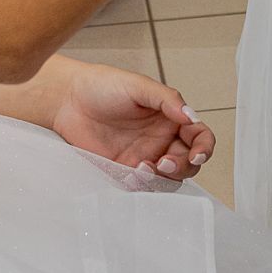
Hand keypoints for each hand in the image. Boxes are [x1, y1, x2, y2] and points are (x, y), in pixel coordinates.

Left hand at [50, 61, 214, 179]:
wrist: (68, 100)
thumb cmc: (103, 86)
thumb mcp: (139, 86)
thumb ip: (168, 100)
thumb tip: (191, 116)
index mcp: (170, 118)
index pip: (199, 136)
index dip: (204, 148)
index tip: (196, 154)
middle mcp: (160, 140)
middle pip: (188, 163)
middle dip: (182, 167)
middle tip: (164, 162)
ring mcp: (143, 157)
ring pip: (168, 179)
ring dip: (164, 178)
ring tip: (145, 168)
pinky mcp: (123, 171)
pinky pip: (142, 186)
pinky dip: (143, 185)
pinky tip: (132, 173)